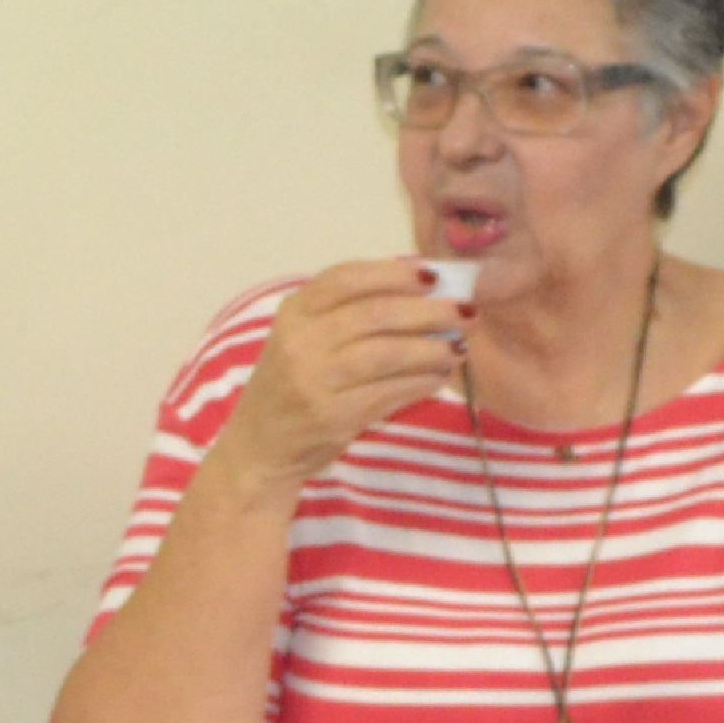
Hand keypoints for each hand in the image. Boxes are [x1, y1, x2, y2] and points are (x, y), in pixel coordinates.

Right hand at [205, 260, 468, 490]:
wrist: (259, 449)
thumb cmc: (292, 386)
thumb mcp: (305, 339)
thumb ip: (350, 312)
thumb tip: (420, 284)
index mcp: (294, 313)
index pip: (345, 278)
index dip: (392, 274)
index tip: (432, 275)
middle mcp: (300, 342)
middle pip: (374, 315)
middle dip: (427, 311)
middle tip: (464, 312)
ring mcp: (314, 382)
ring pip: (386, 354)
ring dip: (430, 349)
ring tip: (458, 347)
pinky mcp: (331, 418)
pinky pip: (388, 393)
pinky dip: (419, 383)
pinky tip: (438, 376)